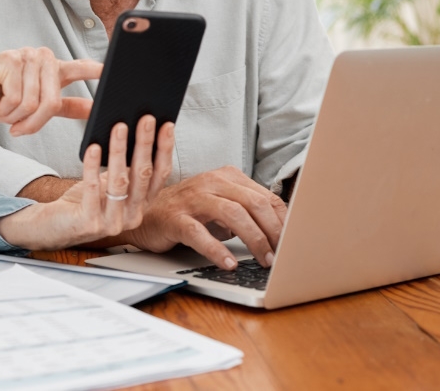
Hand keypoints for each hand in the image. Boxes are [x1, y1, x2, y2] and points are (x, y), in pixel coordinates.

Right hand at [0, 47, 101, 136]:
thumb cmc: (0, 97)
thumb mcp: (36, 105)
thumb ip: (65, 105)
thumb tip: (95, 109)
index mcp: (53, 67)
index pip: (81, 68)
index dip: (98, 71)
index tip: (115, 72)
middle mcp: (43, 57)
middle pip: (52, 102)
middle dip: (34, 123)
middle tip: (18, 129)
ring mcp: (26, 56)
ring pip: (33, 103)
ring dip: (15, 116)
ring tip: (4, 110)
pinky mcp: (9, 61)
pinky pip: (16, 99)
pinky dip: (4, 109)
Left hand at [0, 115, 173, 249]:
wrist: (57, 226)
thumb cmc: (85, 200)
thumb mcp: (110, 182)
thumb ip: (124, 165)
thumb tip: (131, 127)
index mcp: (141, 204)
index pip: (160, 175)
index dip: (165, 150)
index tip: (167, 125)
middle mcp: (132, 215)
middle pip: (143, 175)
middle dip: (145, 144)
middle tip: (146, 119)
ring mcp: (112, 222)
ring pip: (120, 181)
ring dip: (120, 151)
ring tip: (118, 127)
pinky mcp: (90, 222)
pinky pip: (92, 190)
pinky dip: (93, 167)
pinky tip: (93, 148)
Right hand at [122, 166, 287, 269]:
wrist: (146, 213)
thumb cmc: (188, 211)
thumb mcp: (221, 205)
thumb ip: (246, 211)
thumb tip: (279, 232)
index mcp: (227, 177)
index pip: (265, 196)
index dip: (283, 220)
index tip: (293, 240)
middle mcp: (212, 183)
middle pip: (253, 203)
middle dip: (272, 231)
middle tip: (281, 254)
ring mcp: (193, 199)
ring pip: (232, 214)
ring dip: (253, 239)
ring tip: (263, 259)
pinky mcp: (176, 218)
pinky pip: (199, 233)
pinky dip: (217, 249)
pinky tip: (228, 262)